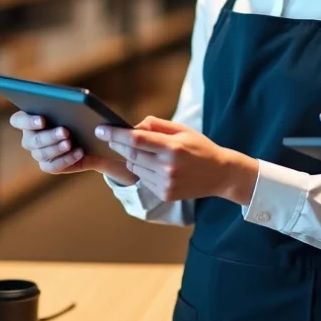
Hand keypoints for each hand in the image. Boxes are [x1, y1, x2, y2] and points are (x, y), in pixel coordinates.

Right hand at [9, 112, 135, 184]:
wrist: (92, 137)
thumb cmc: (79, 116)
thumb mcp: (78, 107)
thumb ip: (71, 103)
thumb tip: (74, 101)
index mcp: (30, 118)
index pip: (18, 120)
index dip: (27, 121)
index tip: (43, 120)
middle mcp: (30, 137)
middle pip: (32, 140)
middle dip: (49, 136)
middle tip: (65, 131)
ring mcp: (38, 153)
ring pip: (41, 154)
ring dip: (56, 148)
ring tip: (71, 143)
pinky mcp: (48, 165)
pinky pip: (53, 166)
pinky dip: (66, 159)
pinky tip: (79, 152)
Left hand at [95, 118, 258, 204]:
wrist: (220, 174)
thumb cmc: (200, 147)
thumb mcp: (182, 130)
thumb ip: (156, 125)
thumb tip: (133, 127)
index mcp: (173, 147)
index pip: (136, 140)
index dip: (115, 134)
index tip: (100, 129)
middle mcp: (168, 167)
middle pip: (131, 154)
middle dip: (119, 145)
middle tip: (111, 137)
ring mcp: (166, 183)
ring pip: (135, 167)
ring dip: (133, 158)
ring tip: (148, 153)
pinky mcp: (165, 194)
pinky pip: (143, 179)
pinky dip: (144, 171)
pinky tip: (157, 167)